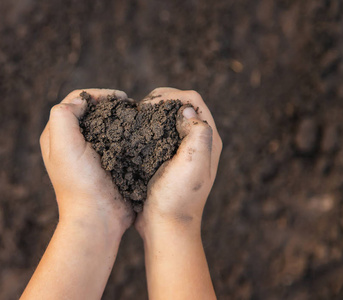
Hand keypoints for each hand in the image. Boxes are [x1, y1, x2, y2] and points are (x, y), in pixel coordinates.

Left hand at [40, 89, 134, 234]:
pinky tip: (139, 134)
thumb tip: (83, 101)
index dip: (96, 95)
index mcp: (56, 135)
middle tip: (130, 105)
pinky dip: (128, 134)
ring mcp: (91, 153)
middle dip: (111, 104)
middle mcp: (72, 142)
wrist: (98, 218)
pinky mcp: (108, 163)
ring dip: (121, 118)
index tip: (119, 98)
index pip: (75, 101)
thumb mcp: (64, 146)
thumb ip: (64, 116)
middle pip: (92, 111)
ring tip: (136, 117)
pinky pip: (118, 141)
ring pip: (107, 125)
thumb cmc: (79, 183)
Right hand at [135, 87, 222, 235]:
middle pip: (181, 106)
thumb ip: (198, 133)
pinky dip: (146, 128)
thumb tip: (185, 110)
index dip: (172, 96)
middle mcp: (197, 143)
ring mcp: (181, 151)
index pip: (193, 101)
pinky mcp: (166, 159)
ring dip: (152, 114)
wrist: (165, 227)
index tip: (150, 106)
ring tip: (137, 119)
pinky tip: (134, 134)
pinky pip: (157, 134)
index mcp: (208, 140)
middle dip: (160, 101)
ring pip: (167, 119)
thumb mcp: (193, 164)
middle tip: (141, 110)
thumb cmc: (178, 198)